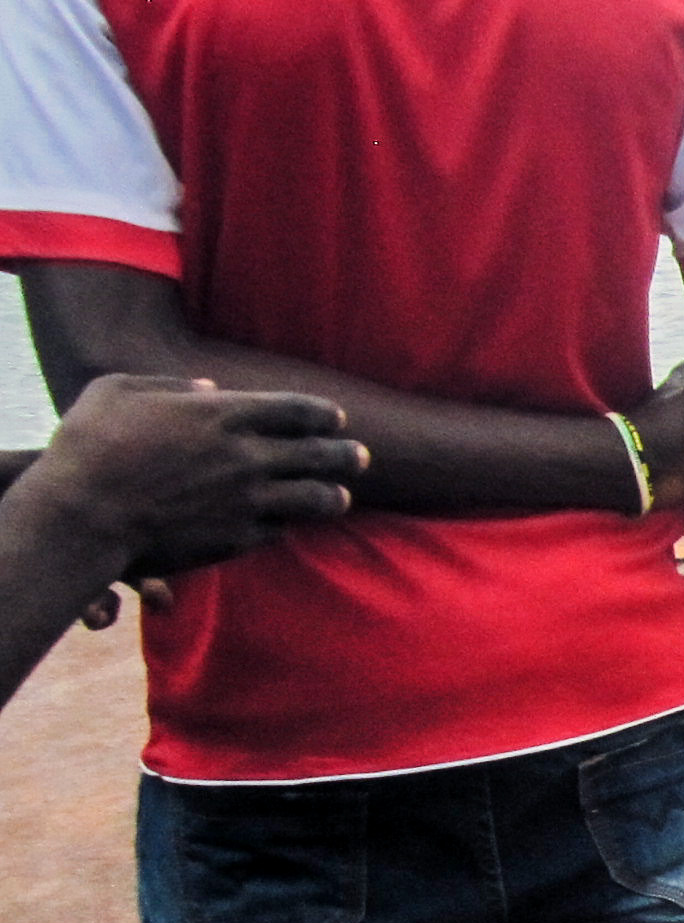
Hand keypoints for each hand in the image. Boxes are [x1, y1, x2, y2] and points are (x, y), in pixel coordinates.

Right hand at [28, 377, 365, 585]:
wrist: (82, 515)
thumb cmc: (90, 446)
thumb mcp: (120, 391)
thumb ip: (170, 383)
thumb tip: (209, 386)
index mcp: (224, 414)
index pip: (296, 410)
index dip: (322, 414)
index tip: (336, 419)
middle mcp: (247, 456)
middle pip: (319, 453)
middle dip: (347, 454)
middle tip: (361, 457)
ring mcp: (248, 500)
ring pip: (314, 498)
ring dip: (332, 495)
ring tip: (342, 496)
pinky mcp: (238, 538)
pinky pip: (279, 531)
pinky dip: (287, 525)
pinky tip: (289, 524)